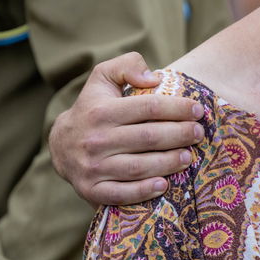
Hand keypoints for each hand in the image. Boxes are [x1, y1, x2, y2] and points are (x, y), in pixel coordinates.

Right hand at [48, 52, 203, 205]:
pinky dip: (143, 191)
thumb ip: (127, 66)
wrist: (60, 145)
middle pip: (148, 138)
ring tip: (189, 157)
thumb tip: (154, 78)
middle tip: (198, 134)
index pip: (149, 108)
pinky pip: (121, 194)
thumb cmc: (92, 107)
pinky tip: (164, 185)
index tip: (198, 110)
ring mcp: (92, 167)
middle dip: (180, 135)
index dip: (178, 108)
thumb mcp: (103, 77)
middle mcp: (95, 139)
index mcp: (101, 111)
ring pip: (138, 167)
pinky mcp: (91, 190)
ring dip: (168, 163)